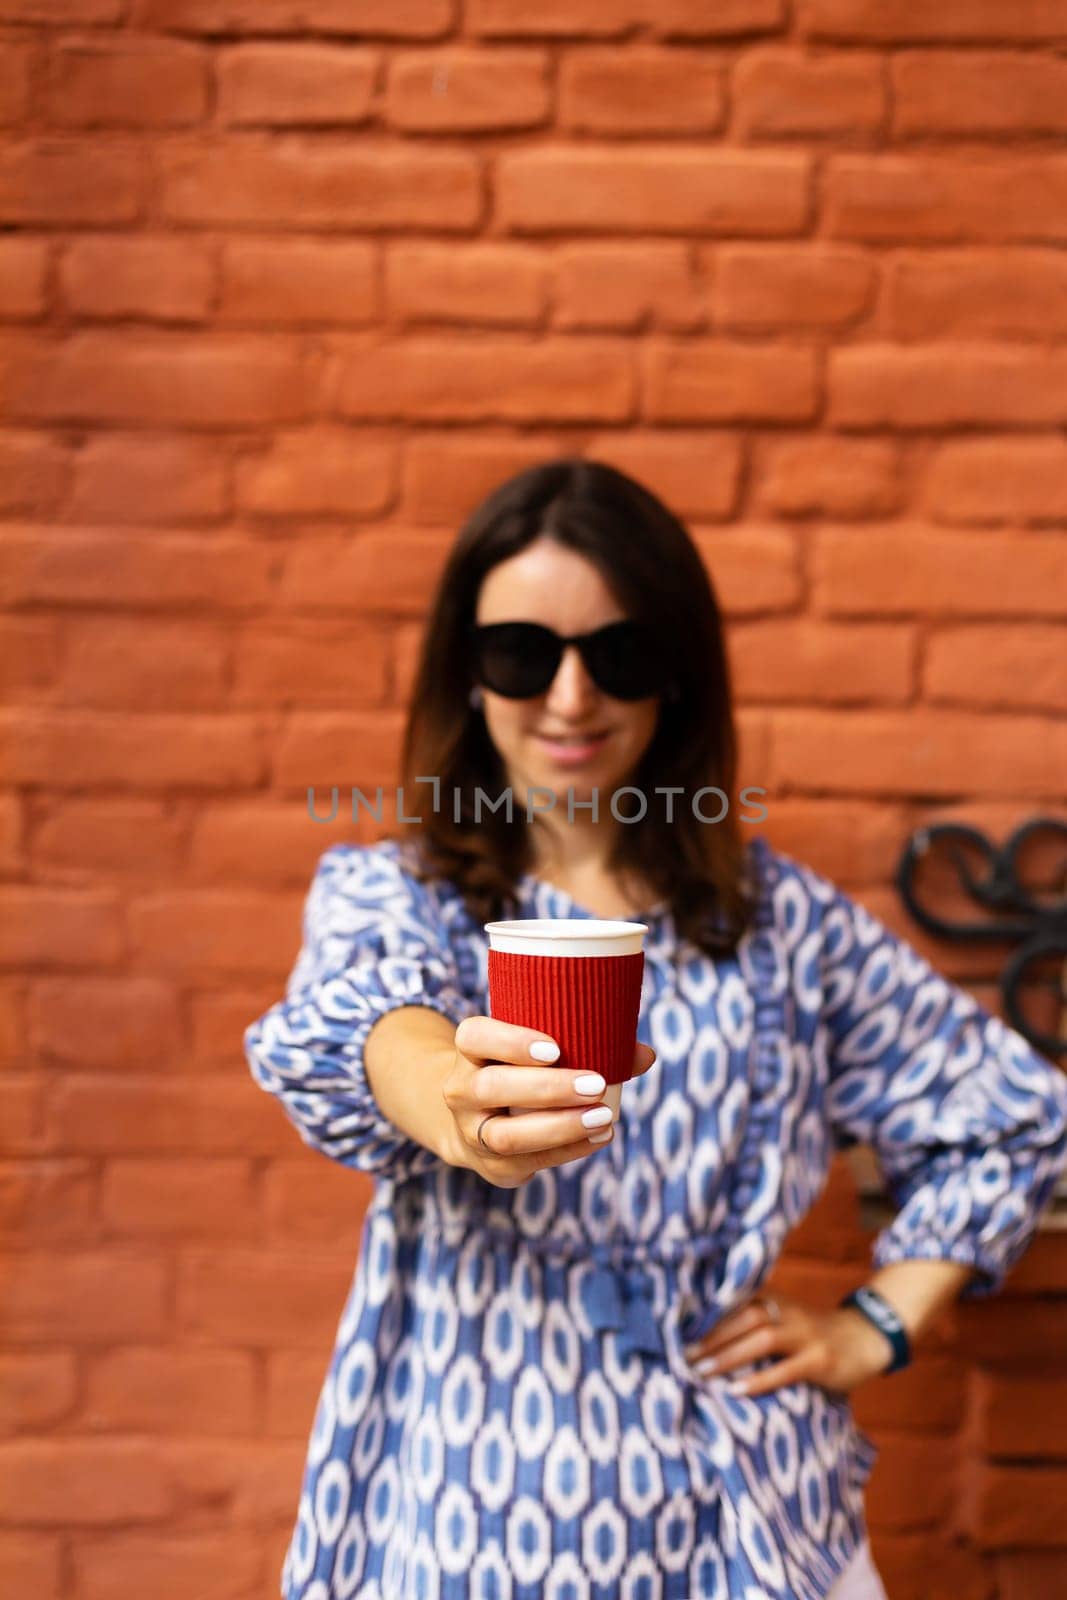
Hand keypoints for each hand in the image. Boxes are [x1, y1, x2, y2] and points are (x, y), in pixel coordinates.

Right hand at [441, 1014, 655, 1188]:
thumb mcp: (541, 1048)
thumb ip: (591, 1044)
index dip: (511, 1042)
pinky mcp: (492, 1165)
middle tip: (595, 1084)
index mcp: (469, 1050)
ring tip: (603, 1117)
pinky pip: (527, 1162)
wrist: (478, 1116)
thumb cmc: (524, 1068)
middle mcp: (461, 1089)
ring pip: (506, 1134)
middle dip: (547, 1088)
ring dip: (559, 1127)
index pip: (474, 1037)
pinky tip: (599, 1136)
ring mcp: (472, 1131)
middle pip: (492, 1088)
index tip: (555, 1049)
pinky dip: (568, 1150)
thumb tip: (644, 1055)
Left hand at [684, 1292, 894, 1398]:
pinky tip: (738, 1390)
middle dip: (711, 1337)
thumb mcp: (783, 1317)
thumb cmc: (811, 1332)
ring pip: (762, 1338)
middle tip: (682, 1357)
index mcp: (774, 1298)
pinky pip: (787, 1368)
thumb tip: (703, 1341)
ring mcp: (806, 1334)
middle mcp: (788, 1311)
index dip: (706, 1316)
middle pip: (744, 1317)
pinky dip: (761, 1379)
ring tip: (702, 1372)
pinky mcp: (821, 1359)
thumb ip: (753, 1321)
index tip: (677, 1332)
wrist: (865, 1337)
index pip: (735, 1301)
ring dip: (729, 1355)